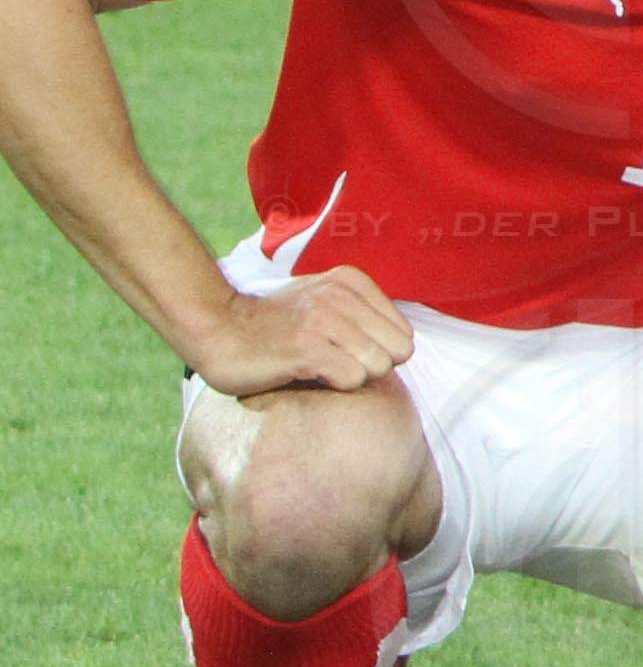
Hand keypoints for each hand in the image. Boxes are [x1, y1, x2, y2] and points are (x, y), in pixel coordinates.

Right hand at [189, 267, 411, 397]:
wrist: (215, 328)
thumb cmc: (273, 325)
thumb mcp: (323, 302)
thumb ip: (362, 315)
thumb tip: (403, 348)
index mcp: (350, 282)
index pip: (403, 333)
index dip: (380, 352)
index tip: (346, 352)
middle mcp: (341, 296)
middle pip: (398, 351)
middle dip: (373, 367)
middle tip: (336, 364)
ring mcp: (324, 321)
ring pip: (379, 366)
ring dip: (352, 376)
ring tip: (319, 368)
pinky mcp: (307, 349)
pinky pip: (353, 378)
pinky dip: (336, 385)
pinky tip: (308, 375)